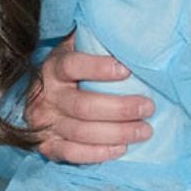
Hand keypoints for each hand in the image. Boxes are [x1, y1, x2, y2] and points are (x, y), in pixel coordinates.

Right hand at [27, 35, 154, 163]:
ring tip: (145, 130)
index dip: (98, 68)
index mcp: (53, 68)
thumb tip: (131, 36)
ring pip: (81, 132)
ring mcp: (44, 123)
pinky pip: (72, 154)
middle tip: (148, 107)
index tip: (126, 70)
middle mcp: (45, 97)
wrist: (42, 99)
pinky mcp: (47, 146)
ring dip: (117, 133)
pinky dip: (98, 153)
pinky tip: (121, 148)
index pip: (72, 66)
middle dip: (120, 109)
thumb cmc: (73, 74)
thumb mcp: (77, 51)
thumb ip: (95, 43)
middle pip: (83, 106)